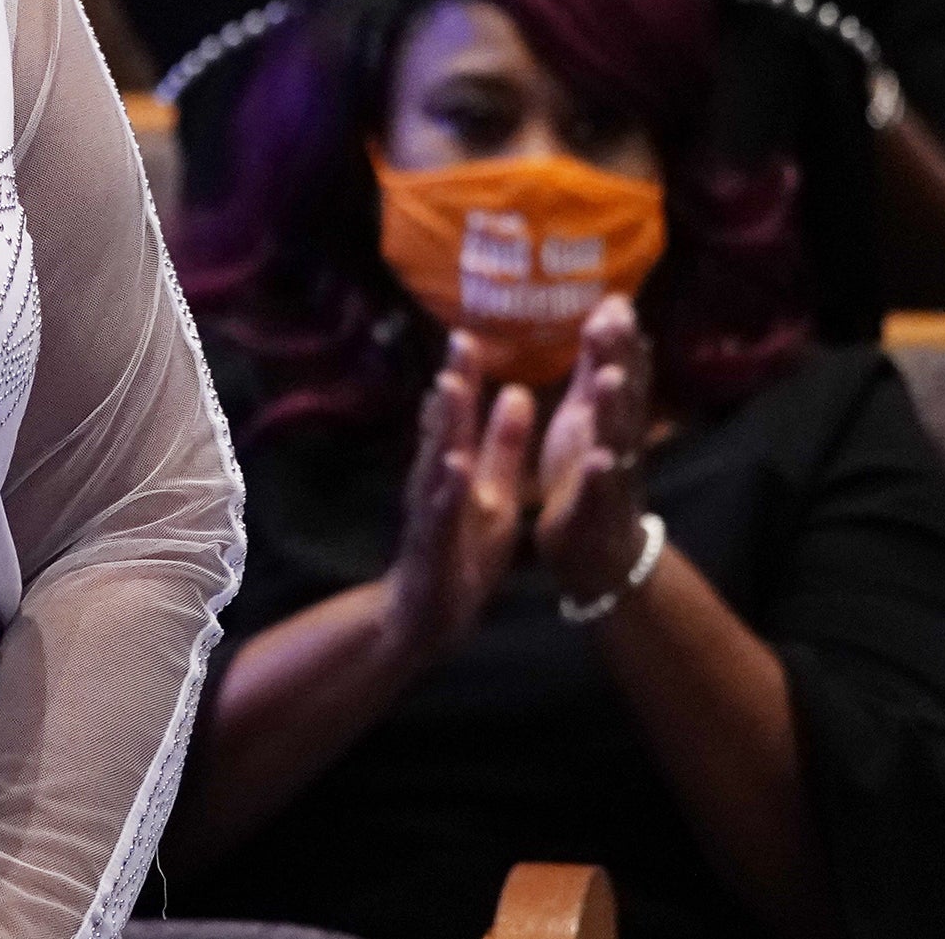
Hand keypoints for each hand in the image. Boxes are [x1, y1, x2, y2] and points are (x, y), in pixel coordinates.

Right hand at [386, 334, 531, 654]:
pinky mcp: (432, 546)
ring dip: (443, 426)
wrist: (426, 614)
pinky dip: (447, 490)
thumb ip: (503, 445)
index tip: (473, 331)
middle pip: (443, 427)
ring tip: (452, 388)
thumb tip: (518, 390)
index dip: (466, 374)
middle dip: (454, 386)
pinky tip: (455, 466)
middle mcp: (435, 482)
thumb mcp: (494, 493)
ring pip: (436, 462)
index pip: (458, 413)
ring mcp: (429, 512)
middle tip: (460, 341)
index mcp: (454, 466)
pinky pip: (441, 514)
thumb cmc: (462, 549)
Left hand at [535, 297, 654, 602]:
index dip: (619, 339)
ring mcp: (612, 478)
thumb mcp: (587, 414)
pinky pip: (600, 494)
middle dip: (620, 361)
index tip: (615, 300)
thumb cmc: (585, 471)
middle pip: (624, 399)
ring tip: (612, 379)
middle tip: (616, 325)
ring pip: (617, 440)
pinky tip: (601, 459)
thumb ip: (597, 366)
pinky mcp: (596, 513)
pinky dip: (601, 476)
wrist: (596, 551)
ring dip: (616, 410)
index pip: (621, 372)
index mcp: (608, 418)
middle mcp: (618, 442)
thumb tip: (613, 308)